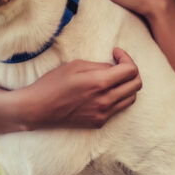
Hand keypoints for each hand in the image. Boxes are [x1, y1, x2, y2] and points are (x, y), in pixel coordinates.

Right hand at [23, 48, 141, 128]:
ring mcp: (104, 114)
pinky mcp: (99, 122)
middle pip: (136, 85)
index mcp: (100, 83)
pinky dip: (118, 97)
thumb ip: (100, 66)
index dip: (127, 58)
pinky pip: (119, 108)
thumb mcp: (76, 65)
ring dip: (127, 85)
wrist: (38, 109)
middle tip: (119, 64)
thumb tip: (114, 68)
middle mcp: (106, 101)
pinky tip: (104, 91)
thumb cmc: (53, 83)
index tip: (115, 53)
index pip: (131, 71)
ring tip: (114, 78)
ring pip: (131, 98)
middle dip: (131, 71)